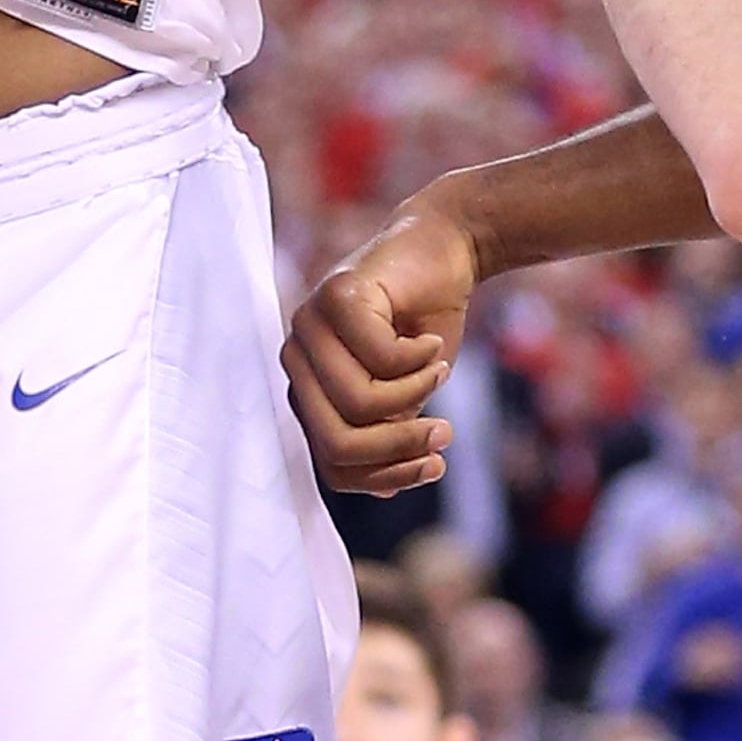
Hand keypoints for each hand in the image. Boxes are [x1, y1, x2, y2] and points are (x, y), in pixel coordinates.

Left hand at [285, 196, 479, 498]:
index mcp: (308, 389)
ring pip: (358, 404)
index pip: (331, 464)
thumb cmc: (423, 326)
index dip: (384, 476)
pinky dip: (420, 359)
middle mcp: (297, 359)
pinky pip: (380, 359)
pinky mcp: (335, 296)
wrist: (443, 251)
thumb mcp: (408, 394)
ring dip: (415, 394)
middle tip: (444, 435)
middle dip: (398, 449)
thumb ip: (388, 436)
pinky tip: (431, 342)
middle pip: (337, 442)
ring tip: (440, 371)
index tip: (434, 466)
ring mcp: (309, 325)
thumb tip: (382, 490)